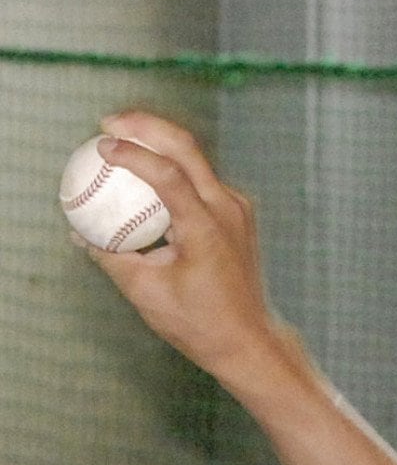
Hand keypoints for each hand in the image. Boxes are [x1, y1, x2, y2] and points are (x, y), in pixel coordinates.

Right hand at [74, 111, 289, 392]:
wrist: (249, 341)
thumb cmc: (199, 323)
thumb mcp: (146, 293)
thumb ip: (111, 257)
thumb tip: (80, 232)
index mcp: (207, 228)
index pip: (168, 174)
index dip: (132, 153)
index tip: (100, 145)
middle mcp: (227, 210)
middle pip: (186, 148)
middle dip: (145, 125)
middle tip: (108, 123)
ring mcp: (237, 209)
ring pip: (196, 159)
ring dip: (159, 141)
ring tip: (123, 136)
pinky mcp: (237, 214)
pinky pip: (201, 179)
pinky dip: (173, 167)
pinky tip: (147, 170)